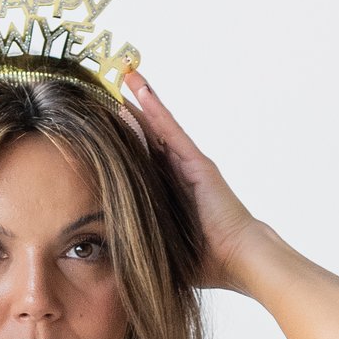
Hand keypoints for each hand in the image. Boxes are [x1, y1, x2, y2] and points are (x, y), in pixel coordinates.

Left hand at [122, 72, 260, 286]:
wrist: (239, 260)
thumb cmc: (207, 262)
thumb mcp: (159, 249)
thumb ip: (135, 244)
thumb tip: (103, 253)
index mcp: (168, 192)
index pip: (139, 160)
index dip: (121, 141)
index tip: (98, 125)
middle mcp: (178, 173)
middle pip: (146, 136)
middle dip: (126, 114)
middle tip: (102, 89)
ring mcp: (188, 164)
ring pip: (156, 126)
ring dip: (139, 101)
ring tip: (121, 76)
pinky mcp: (197, 162)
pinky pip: (170, 130)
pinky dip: (155, 108)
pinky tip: (139, 88)